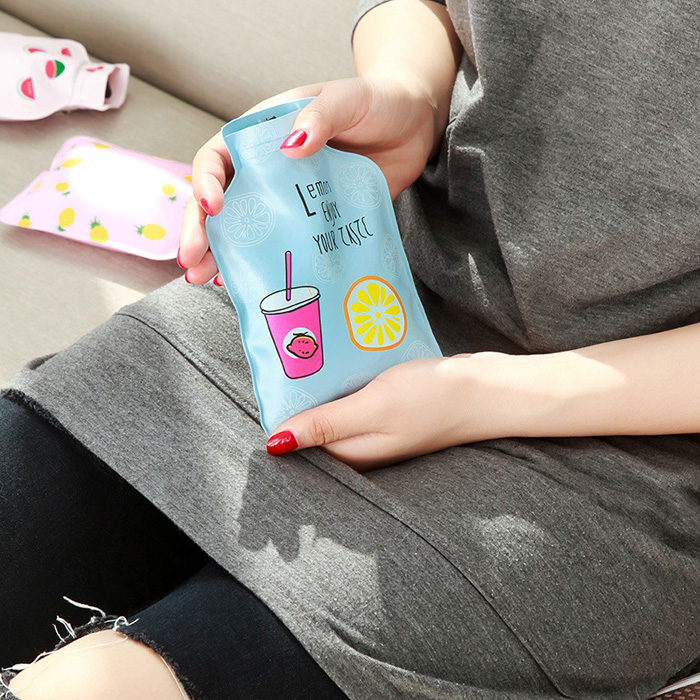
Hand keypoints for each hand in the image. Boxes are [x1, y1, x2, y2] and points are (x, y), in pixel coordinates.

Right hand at [178, 73, 440, 283]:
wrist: (414, 127)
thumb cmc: (376, 104)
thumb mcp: (347, 99)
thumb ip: (320, 116)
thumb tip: (291, 145)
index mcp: (266, 133)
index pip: (220, 156)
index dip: (206, 181)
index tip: (212, 207)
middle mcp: (269, 169)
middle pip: (222, 201)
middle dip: (201, 230)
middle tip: (190, 261)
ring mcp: (289, 200)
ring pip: (245, 229)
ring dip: (221, 254)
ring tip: (202, 280)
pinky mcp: (314, 223)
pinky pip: (281, 246)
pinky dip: (260, 264)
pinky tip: (244, 282)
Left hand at [266, 352, 544, 471]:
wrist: (491, 388)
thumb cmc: (434, 400)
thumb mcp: (373, 409)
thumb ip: (325, 425)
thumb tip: (274, 444)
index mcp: (351, 453)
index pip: (300, 442)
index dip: (279, 415)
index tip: (265, 382)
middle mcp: (361, 444)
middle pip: (314, 425)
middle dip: (297, 397)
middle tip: (282, 357)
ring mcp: (377, 426)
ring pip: (334, 408)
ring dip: (320, 386)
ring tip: (304, 351)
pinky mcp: (390, 409)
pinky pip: (355, 396)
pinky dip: (345, 380)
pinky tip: (338, 358)